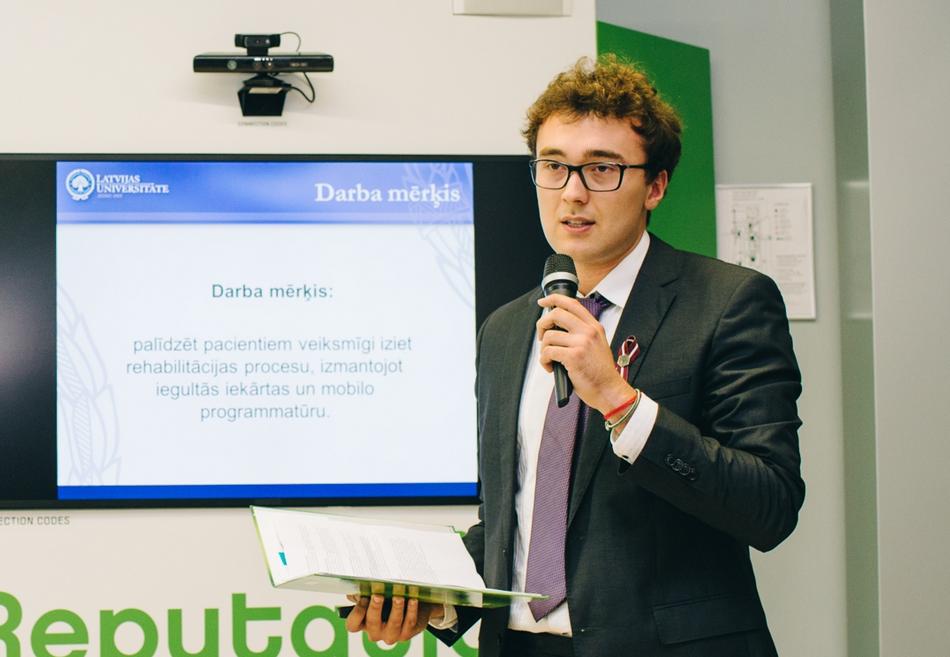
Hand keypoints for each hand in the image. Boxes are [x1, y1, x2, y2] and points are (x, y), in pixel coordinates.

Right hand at [343, 595, 443, 644]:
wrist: (412, 606)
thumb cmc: (387, 598)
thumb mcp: (374, 595)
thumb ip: (364, 592)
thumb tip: (359, 587)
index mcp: (363, 623)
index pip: (353, 625)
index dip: (357, 613)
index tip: (363, 597)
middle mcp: (375, 632)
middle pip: (372, 623)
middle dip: (375, 609)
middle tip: (377, 596)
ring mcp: (391, 635)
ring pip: (393, 623)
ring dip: (395, 609)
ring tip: (398, 597)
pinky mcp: (406, 634)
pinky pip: (409, 622)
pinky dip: (411, 610)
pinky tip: (413, 600)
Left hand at [536, 295, 633, 413]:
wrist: (609, 390)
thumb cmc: (600, 372)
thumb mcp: (597, 345)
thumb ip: (582, 333)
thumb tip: (556, 328)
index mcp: (594, 327)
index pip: (572, 303)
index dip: (554, 299)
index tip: (543, 302)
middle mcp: (588, 331)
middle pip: (556, 314)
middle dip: (542, 324)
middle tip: (541, 337)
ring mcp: (581, 343)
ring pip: (549, 336)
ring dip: (543, 349)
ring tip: (550, 359)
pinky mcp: (573, 356)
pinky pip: (548, 352)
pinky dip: (544, 361)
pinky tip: (550, 367)